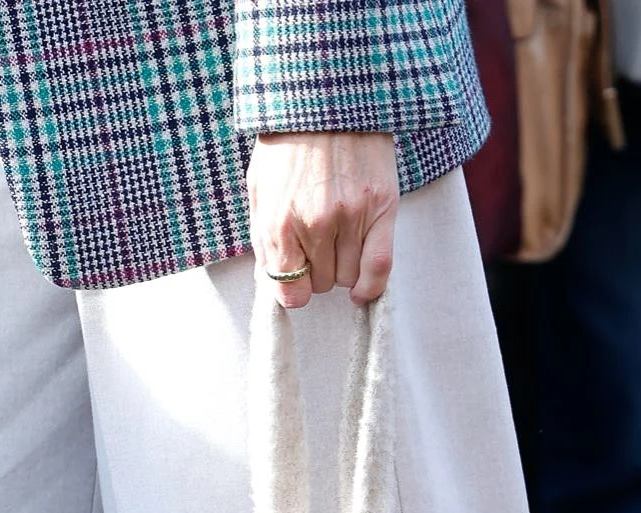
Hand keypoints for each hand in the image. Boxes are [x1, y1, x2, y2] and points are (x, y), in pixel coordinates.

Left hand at [247, 131, 398, 307]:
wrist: (326, 93)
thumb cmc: (288, 142)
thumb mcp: (259, 189)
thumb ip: (264, 240)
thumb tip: (273, 283)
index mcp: (279, 222)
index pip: (290, 291)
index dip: (293, 290)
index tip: (298, 278)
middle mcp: (316, 224)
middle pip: (322, 284)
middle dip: (318, 271)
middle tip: (317, 243)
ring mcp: (351, 217)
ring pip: (348, 278)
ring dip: (343, 268)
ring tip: (339, 240)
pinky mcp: (381, 207)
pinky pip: (380, 267)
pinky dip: (371, 287)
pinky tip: (363, 289)